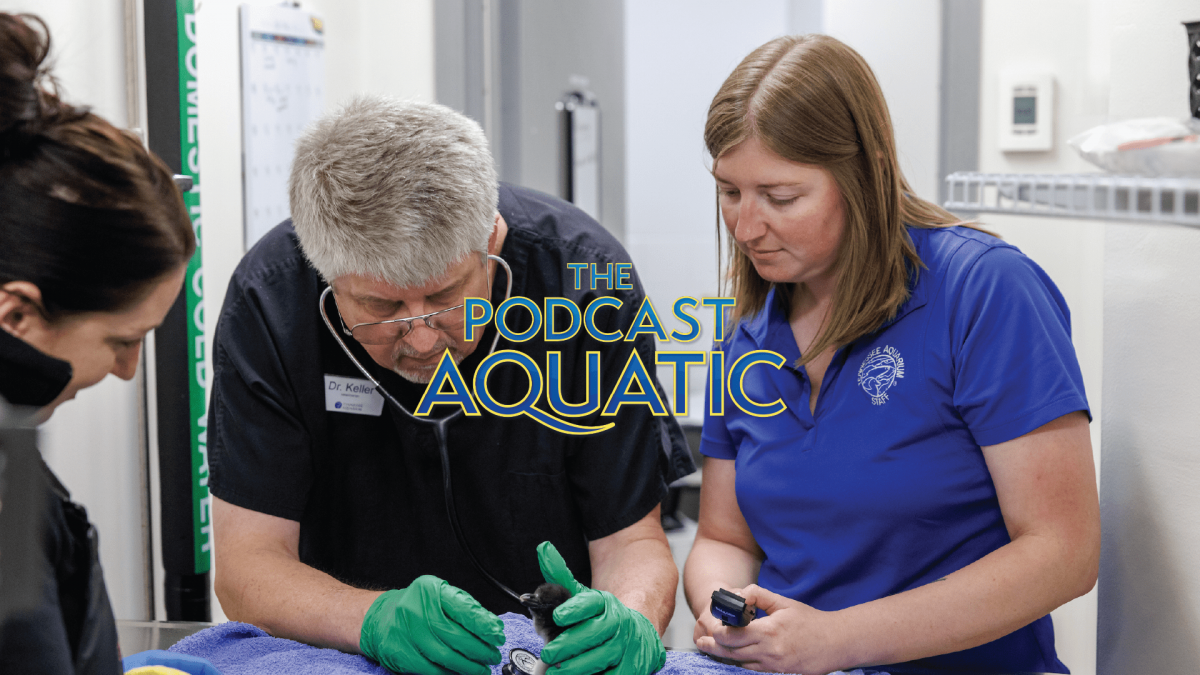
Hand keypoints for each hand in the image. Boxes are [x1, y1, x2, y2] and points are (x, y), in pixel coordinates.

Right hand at [359, 575, 505, 674]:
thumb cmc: (416, 607)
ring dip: (469, 666)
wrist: (381, 619)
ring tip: (482, 668)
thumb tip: (492, 627)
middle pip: (457, 636)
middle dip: (480, 650)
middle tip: (493, 656)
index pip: (463, 609)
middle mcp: (416, 610)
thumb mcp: (439, 596)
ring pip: (446, 656)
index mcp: (429, 590)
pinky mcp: (402, 655)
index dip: (484, 626)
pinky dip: (451, 673)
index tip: (497, 636)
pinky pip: (432, 669)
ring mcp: (407, 634)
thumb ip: (464, 608)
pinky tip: (461, 673)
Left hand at [536, 542, 665, 674]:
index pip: (591, 602)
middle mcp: (619, 622)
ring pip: (603, 657)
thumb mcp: (581, 594)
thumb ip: (560, 575)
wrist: (637, 631)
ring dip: (578, 667)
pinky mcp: (633, 667)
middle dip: (569, 645)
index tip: (558, 616)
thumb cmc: (601, 617)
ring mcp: (627, 646)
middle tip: (549, 654)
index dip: (574, 609)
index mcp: (605, 602)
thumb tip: (543, 549)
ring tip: (557, 673)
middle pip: (595, 633)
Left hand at [694, 584, 849, 673]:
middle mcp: (768, 652)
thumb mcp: (783, 602)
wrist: (836, 643)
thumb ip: (757, 596)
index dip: (717, 633)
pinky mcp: (779, 674)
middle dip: (713, 647)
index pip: (732, 636)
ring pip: (739, 664)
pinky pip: (753, 670)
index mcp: (768, 632)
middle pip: (730, 653)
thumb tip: (737, 595)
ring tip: (711, 649)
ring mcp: (773, 666)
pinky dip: (741, 663)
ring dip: (725, 657)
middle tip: (701, 641)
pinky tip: (734, 657)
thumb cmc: (810, 621)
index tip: (710, 627)